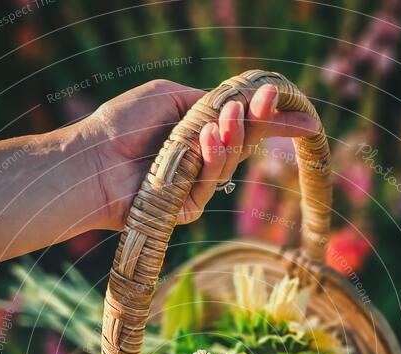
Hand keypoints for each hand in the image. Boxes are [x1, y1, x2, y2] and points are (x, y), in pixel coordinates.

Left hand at [74, 78, 319, 230]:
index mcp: (197, 130)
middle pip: (244, 143)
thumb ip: (207, 100)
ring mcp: (194, 186)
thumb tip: (239, 103)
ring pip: (231, 164)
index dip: (273, 121)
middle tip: (260, 103)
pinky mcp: (187, 209)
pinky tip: (201, 143)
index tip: (305, 118)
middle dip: (255, 121)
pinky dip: (211, 162)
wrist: (94, 162)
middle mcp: (199, 159)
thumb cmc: (123, 125)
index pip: (243, 125)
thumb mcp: (170, 97)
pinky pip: (211, 186)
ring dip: (230, 140)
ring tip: (218, 124)